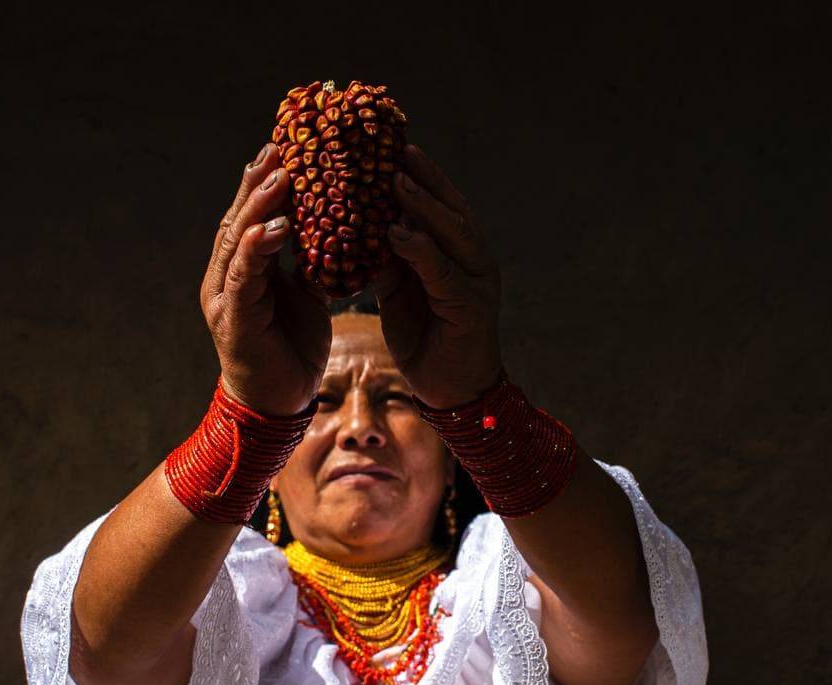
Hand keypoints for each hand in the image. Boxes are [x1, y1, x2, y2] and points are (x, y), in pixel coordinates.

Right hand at [201, 143, 330, 415]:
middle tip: (282, 145)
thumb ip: (308, 264)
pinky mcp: (235, 320)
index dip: (267, 181)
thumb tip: (332, 229)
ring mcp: (226, 298)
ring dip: (259, 206)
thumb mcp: (306, 298)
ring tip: (281, 175)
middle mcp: (227, 277)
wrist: (279, 404)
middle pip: (240, 218)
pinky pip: (245, 278)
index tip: (288, 147)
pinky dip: (257, 249)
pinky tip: (273, 227)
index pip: (252, 215)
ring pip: (238, 241)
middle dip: (260, 181)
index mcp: (243, 269)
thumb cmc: (291, 350)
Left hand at [374, 144, 503, 408]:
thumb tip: (354, 231)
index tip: (390, 146)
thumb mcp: (401, 292)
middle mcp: (474, 260)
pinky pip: (443, 272)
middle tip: (393, 149)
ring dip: (422, 205)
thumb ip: (388, 260)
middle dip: (423, 177)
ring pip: (453, 232)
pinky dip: (421, 250)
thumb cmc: (428, 340)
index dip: (419, 175)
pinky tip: (397, 233)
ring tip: (393, 180)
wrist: (452, 392)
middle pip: (451, 208)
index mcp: (459, 253)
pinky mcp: (470, 307)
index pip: (440, 204)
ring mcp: (477, 281)